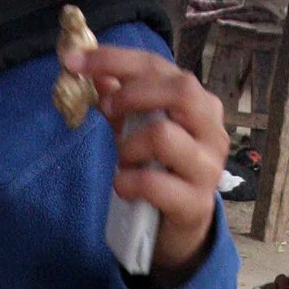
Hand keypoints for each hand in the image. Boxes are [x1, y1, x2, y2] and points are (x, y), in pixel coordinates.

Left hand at [64, 45, 227, 277]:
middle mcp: (212, 130)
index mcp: (200, 104)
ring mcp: (208, 167)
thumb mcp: (138, 129)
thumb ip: (122, 102)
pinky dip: (127, 181)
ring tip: (124, 160)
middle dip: (132, 94)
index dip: (115, 59)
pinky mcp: (196, 202)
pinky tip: (124, 186)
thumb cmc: (161, 171)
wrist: (178, 228)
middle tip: (106, 109)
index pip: (159, 67)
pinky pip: (152, 182)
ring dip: (129, 146)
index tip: (75, 61)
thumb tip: (96, 73)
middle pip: (179, 91)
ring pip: (163, 135)